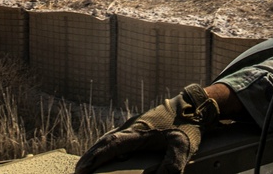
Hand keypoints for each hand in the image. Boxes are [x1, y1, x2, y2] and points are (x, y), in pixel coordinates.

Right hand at [74, 84, 219, 173]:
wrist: (194, 105)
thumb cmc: (189, 125)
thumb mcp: (183, 147)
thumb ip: (171, 166)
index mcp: (140, 130)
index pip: (112, 145)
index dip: (95, 158)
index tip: (82, 170)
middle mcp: (132, 125)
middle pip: (105, 141)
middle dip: (91, 157)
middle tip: (78, 171)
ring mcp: (134, 124)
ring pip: (109, 137)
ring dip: (97, 151)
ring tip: (87, 165)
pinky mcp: (138, 125)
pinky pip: (117, 136)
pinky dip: (107, 146)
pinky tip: (107, 153)